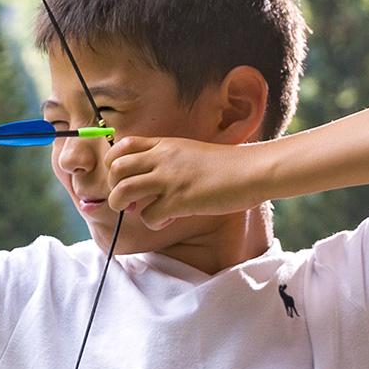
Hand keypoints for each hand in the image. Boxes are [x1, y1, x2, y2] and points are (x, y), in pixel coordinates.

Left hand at [104, 137, 268, 229]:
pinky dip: (153, 223)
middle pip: (116, 169)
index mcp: (164, 144)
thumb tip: (144, 186)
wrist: (254, 170)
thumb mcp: (190, 153)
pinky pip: (148, 216)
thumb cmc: (226, 165)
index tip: (123, 177)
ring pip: (121, 192)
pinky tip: (168, 221)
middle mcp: (162, 158)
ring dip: (123, 206)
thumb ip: (166, 162)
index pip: (122, 145)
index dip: (114, 163)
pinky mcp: (179, 200)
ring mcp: (169, 179)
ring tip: (139, 211)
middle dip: (113, 188)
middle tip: (129, 199)